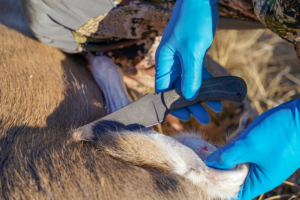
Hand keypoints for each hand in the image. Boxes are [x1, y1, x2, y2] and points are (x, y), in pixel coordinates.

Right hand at [155, 0, 221, 123]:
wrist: (202, 0)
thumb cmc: (192, 22)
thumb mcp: (191, 50)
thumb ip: (190, 75)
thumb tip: (189, 97)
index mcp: (164, 63)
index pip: (164, 90)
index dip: (172, 105)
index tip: (184, 117)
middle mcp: (172, 65)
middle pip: (178, 91)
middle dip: (191, 106)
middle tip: (204, 119)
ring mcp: (184, 62)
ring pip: (191, 85)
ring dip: (203, 98)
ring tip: (215, 111)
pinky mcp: (195, 57)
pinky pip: (201, 76)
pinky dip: (210, 86)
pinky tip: (220, 96)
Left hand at [205, 98, 299, 199]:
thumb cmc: (280, 134)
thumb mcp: (248, 146)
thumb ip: (227, 156)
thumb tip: (209, 164)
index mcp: (259, 180)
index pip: (235, 193)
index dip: (219, 184)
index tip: (206, 170)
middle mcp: (261, 173)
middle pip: (233, 172)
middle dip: (226, 157)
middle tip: (225, 142)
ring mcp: (263, 159)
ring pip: (239, 155)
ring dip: (236, 141)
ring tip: (243, 127)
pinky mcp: (264, 147)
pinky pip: (248, 143)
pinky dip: (244, 133)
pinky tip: (247, 120)